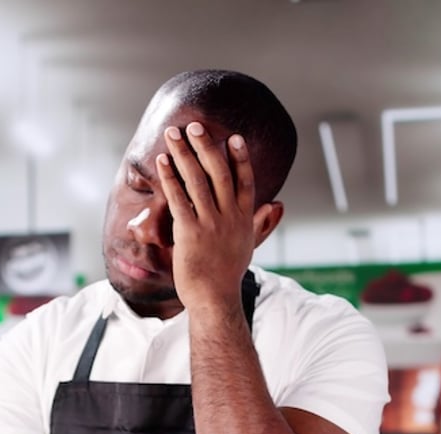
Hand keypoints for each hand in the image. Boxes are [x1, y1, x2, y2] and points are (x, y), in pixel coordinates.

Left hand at [156, 122, 273, 311]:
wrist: (215, 299)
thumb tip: (277, 203)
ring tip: (173, 134)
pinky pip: (179, 198)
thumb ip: (261, 221)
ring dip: (184, 153)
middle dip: (206, 146)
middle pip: (219, 172)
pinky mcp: (191, 232)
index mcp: (244, 218)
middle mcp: (229, 217)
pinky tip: (162, 161)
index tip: (234, 137)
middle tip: (194, 126)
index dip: (240, 157)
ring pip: (197, 179)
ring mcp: (211, 223)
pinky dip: (170, 177)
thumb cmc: (228, 274)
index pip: (245, 180)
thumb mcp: (249, 244)